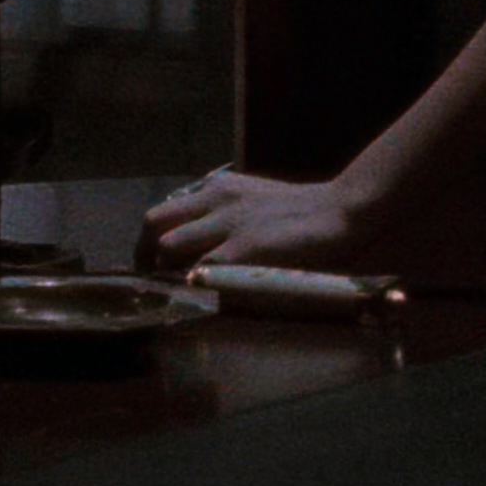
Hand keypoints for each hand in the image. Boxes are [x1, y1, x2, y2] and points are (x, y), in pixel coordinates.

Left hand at [141, 167, 375, 272]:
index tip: (153, 264)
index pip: (164, 211)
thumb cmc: (302, 212)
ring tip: (171, 292)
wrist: (341, 210)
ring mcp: (227, 223)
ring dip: (163, 271)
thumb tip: (199, 245)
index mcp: (218, 187)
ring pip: (167, 245)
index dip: (151, 242)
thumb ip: (225, 214)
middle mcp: (215, 199)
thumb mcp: (254, 200)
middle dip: (144, 255)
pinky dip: (192, 284)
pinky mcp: (243, 248)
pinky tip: (197, 297)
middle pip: (154, 223)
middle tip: (152, 282)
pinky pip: (200, 269)